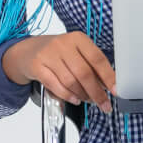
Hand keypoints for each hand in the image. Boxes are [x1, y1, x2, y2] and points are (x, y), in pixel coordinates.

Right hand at [1, 32, 116, 111]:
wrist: (26, 52)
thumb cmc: (57, 54)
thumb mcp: (75, 53)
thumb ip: (91, 65)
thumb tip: (109, 85)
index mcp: (78, 38)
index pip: (97, 59)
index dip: (108, 76)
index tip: (116, 91)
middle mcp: (63, 44)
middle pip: (84, 73)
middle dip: (97, 92)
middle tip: (104, 104)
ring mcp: (48, 55)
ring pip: (70, 81)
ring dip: (82, 95)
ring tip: (87, 100)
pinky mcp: (37, 66)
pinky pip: (56, 86)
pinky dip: (68, 96)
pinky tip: (75, 99)